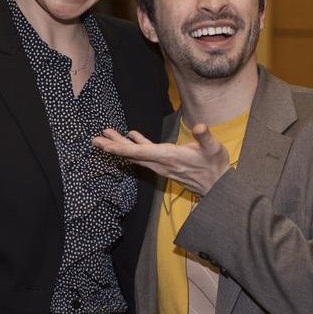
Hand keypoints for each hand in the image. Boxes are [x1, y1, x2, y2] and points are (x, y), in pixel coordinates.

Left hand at [92, 125, 229, 195]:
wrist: (217, 186)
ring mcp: (161, 165)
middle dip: (113, 147)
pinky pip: (146, 155)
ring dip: (120, 145)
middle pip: (132, 154)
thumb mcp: (214, 149)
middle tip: (95, 140)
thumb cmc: (215, 166)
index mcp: (169, 156)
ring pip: (136, 155)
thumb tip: (200, 126)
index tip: (106, 146)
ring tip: (106, 135)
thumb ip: (205, 138)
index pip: (141, 152)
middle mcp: (161, 163)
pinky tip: (132, 135)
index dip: (122, 148)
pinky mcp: (165, 164)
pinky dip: (136, 145)